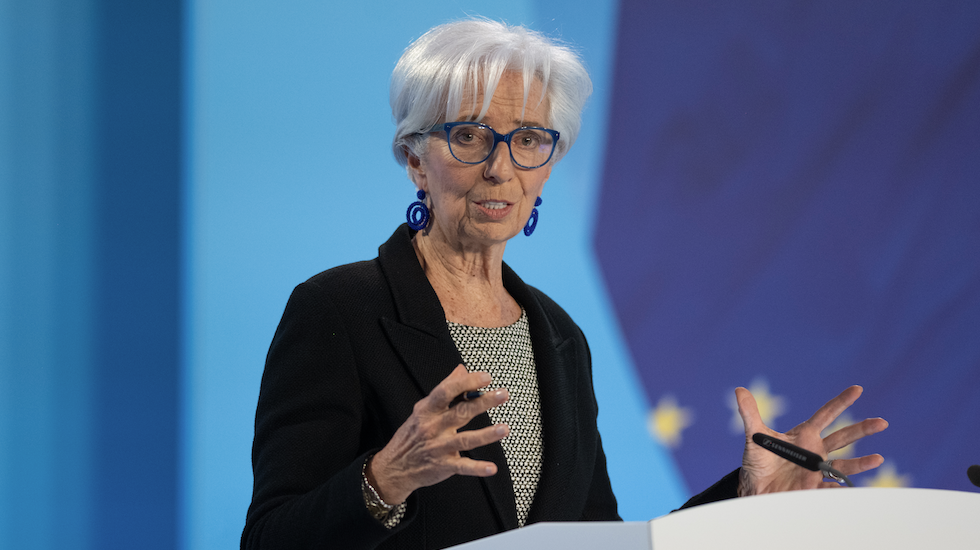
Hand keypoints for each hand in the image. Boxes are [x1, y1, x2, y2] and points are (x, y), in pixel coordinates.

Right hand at [366, 365, 509, 503]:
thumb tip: (462, 370)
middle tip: (503, 395)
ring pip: (465, 440)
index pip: (447, 391)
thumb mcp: (423, 409)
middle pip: (461, 412)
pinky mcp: (443, 466)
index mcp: (428, 410)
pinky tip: (491, 468)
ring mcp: (438, 447)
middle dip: (483, 402)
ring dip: (486, 435)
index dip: (467, 383)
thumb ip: (445, 389)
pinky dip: (477, 468)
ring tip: (504, 429)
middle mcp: (433, 427)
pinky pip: (462, 467)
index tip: (486, 377)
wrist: (395, 467)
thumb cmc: (412, 435)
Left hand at [736, 385, 887, 495]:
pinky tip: (855, 488)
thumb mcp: (754, 436)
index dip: (841, 402)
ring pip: (844, 463)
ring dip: (861, 462)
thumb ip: (749, 413)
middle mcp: (815, 450)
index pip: (826, 414)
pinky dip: (844, 488)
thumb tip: (739, 390)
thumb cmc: (757, 461)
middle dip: (862, 429)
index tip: (857, 389)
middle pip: (843, 436)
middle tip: (882, 422)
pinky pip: (833, 487)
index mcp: (804, 434)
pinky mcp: (814, 487)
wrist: (755, 487)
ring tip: (878, 458)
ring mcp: (817, 469)